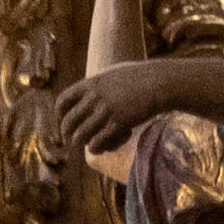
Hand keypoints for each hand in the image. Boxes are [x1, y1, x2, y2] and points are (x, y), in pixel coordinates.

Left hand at [61, 58, 175, 146]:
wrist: (162, 82)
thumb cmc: (141, 78)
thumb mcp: (114, 75)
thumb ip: (97, 85)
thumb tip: (84, 93)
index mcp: (91, 83)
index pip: (62, 101)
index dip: (60, 115)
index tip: (66, 123)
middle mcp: (95, 97)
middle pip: (68, 123)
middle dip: (68, 136)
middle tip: (74, 142)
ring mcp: (106, 110)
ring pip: (80, 137)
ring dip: (85, 144)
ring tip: (95, 144)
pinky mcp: (118, 124)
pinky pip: (96, 144)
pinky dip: (99, 148)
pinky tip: (110, 145)